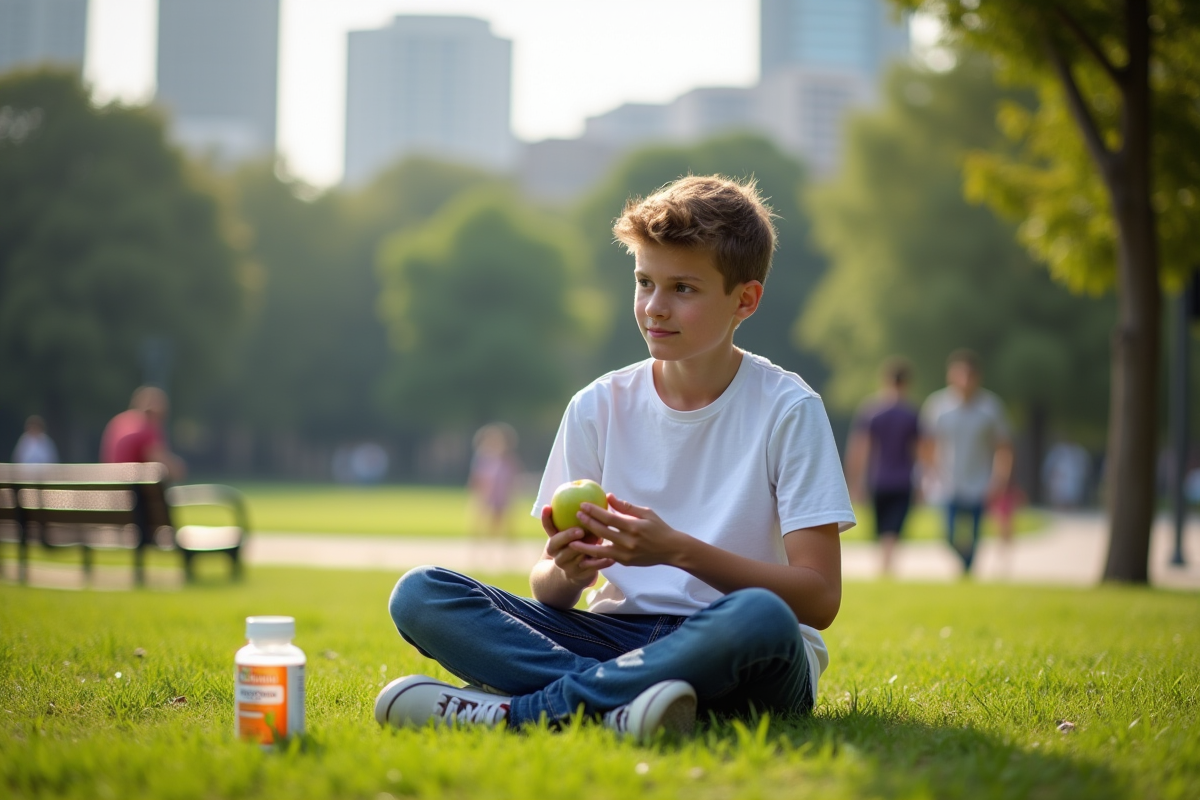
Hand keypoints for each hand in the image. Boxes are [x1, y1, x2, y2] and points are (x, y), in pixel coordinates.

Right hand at [540, 505, 612, 587]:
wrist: (574, 573)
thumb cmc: (577, 546)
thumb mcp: (574, 534)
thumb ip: (580, 520)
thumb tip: (599, 498)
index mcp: (554, 540)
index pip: (547, 527)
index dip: (546, 518)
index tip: (548, 507)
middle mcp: (557, 553)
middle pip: (556, 543)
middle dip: (567, 535)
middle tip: (579, 529)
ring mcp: (566, 565)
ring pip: (573, 555)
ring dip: (586, 548)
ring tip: (598, 540)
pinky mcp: (578, 574)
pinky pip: (591, 568)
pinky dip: (601, 563)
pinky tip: (612, 558)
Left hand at [570, 495, 689, 567]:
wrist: (671, 550)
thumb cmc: (659, 528)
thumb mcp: (646, 513)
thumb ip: (626, 507)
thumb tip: (608, 496)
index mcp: (633, 527)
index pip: (609, 518)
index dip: (594, 511)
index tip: (582, 505)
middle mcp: (628, 542)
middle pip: (602, 532)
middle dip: (587, 523)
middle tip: (575, 516)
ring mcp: (626, 554)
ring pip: (600, 550)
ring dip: (585, 545)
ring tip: (571, 541)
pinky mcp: (625, 562)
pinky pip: (607, 558)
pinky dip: (595, 554)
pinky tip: (584, 551)